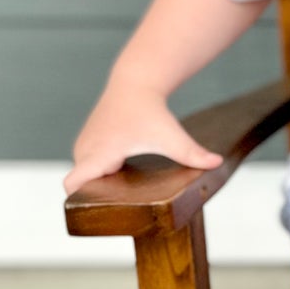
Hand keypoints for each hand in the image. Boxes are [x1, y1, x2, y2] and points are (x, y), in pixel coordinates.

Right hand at [63, 79, 223, 195]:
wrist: (135, 83)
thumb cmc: (150, 110)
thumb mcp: (171, 136)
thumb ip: (192, 154)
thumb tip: (216, 163)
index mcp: (100, 153)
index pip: (72, 183)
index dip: (80, 198)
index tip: (101, 204)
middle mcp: (86, 149)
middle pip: (81, 185)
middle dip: (97, 193)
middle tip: (121, 202)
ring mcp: (83, 144)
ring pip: (84, 174)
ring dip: (99, 181)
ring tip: (122, 186)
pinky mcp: (86, 141)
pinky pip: (87, 164)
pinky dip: (99, 170)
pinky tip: (120, 172)